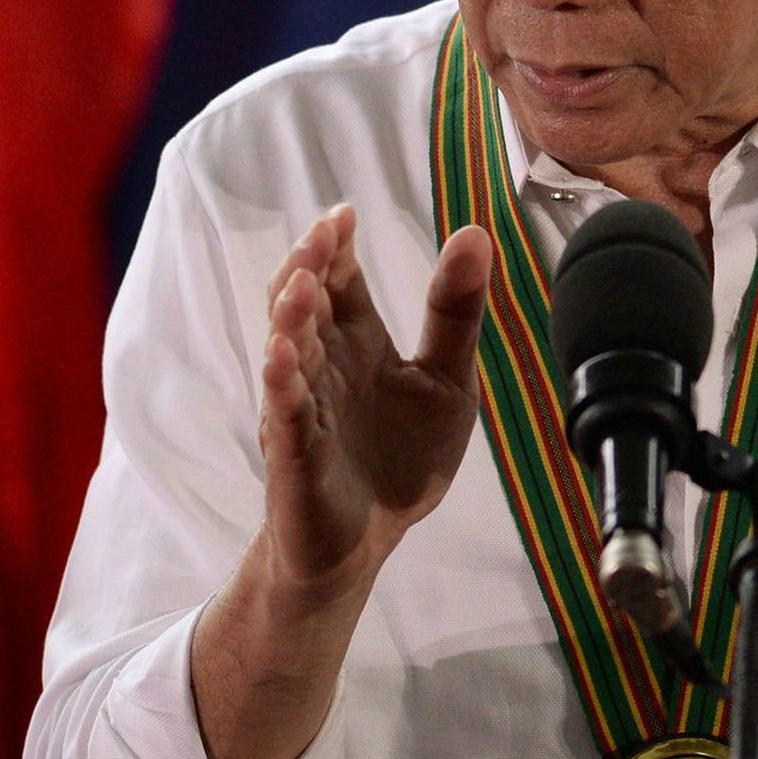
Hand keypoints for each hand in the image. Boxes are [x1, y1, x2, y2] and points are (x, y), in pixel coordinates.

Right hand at [192, 207, 492, 758]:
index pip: (339, 279)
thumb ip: (456, 313)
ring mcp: (304, 407)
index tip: (343, 214)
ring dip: (289, 315)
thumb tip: (476, 232)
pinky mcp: (296, 455)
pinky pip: (285, 413)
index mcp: (357, 342)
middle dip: (308, 266)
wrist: (368, 544)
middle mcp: (324, 365)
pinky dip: (281, 383)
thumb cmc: (399, 459)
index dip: (335, 246)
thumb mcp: (448, 381)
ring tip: (300, 283)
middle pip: (304, 302)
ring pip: (288, 350)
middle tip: (321, 236)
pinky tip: (282, 356)